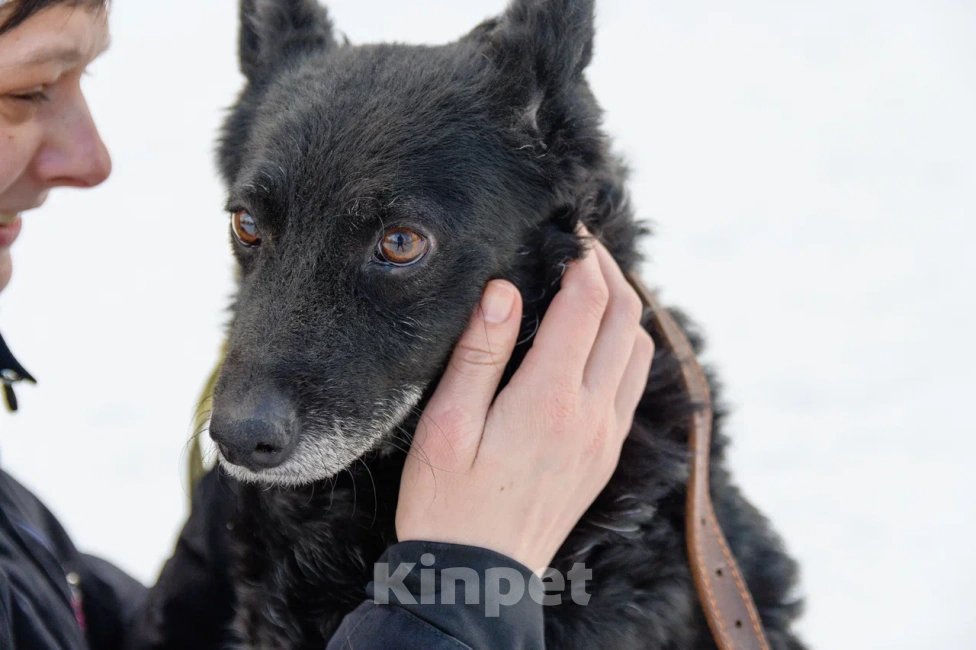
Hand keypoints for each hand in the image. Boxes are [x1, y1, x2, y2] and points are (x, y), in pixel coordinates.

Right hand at [396, 233, 653, 574]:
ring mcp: (605, 436)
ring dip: (625, 309)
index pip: (586, 305)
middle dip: (610, 272)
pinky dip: (627, 347)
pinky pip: (633, 385)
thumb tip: (503, 290)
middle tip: (585, 247)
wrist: (477, 576)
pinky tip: (600, 341)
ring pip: (640, 351)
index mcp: (549, 399)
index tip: (571, 231)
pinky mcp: (606, 455)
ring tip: (594, 287)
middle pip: (626, 318)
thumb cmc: (447, 502)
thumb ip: (478, 355)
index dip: (584, 258)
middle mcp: (591, 414)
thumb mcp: (445, 425)